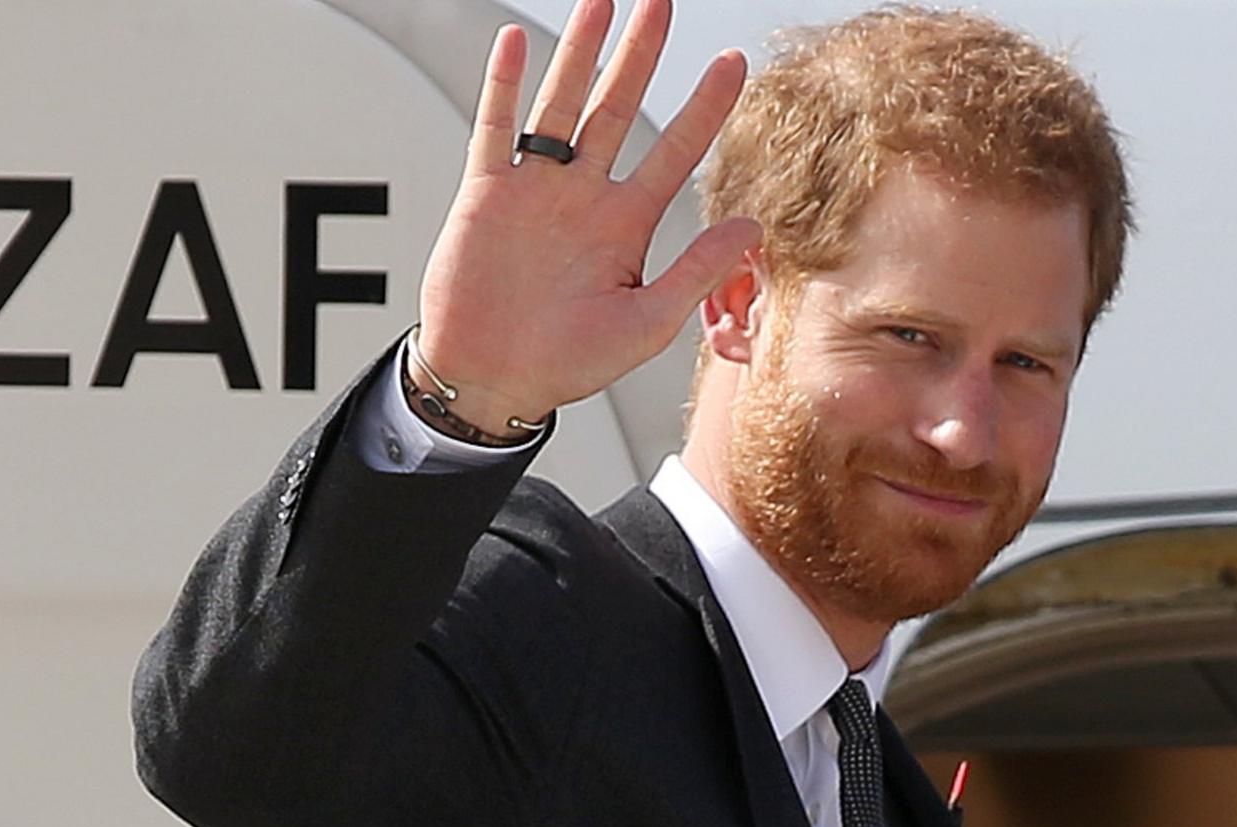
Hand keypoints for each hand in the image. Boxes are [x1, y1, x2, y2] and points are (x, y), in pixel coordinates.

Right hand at [414, 0, 760, 433]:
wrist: (495, 380)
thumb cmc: (569, 362)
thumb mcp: (648, 323)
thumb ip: (696, 271)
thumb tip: (751, 227)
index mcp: (627, 226)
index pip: (676, 152)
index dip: (705, 107)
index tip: (737, 64)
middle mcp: (585, 197)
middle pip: (618, 107)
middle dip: (641, 55)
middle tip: (661, 2)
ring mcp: (536, 190)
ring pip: (563, 104)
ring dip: (581, 52)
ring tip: (602, 1)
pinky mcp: (486, 195)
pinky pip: (497, 130)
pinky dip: (507, 87)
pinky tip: (521, 43)